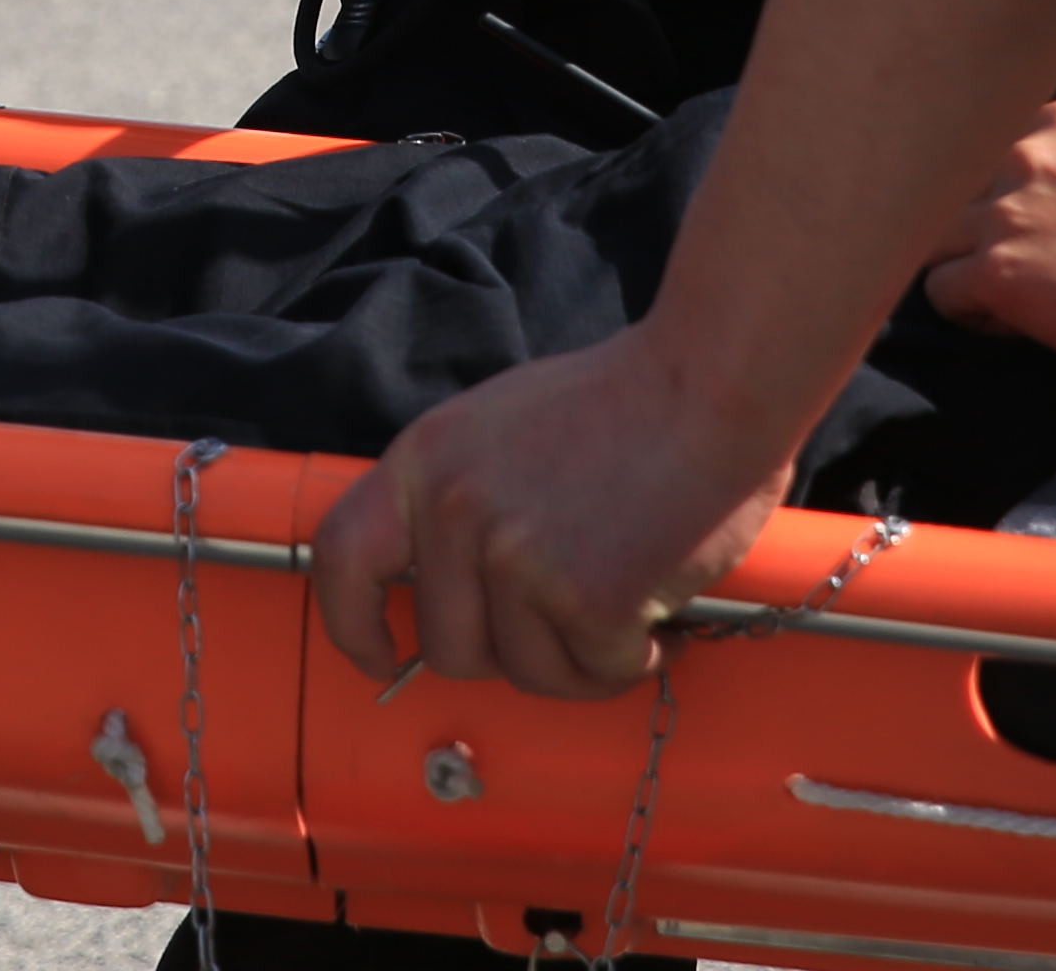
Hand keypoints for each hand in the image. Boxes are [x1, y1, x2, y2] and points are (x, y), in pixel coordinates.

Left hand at [304, 329, 791, 702]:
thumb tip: (442, 579)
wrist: (712, 382)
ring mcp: (514, 555)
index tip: (381, 659)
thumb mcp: (498, 426)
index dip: (351, 625)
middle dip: (511, 653)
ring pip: (528, 673)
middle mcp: (455, 509)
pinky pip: (595, 671)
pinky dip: (631, 658)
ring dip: (580, 659)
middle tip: (567, 618)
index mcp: (424, 460)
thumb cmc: (625, 402)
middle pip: (451, 647)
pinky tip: (656, 613)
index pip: (343, 558)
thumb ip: (457, 494)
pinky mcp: (582, 596)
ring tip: (625, 603)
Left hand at [918, 93, 1055, 375]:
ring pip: (939, 236)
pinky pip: (942, 291)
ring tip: (1004, 292)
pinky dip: (967, 311)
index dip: (1007, 187)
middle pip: (959, 187)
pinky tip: (1004, 320)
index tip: (1031, 218)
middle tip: (1010, 256)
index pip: (994, 145)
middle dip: (978, 223)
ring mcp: (1005, 214)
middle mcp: (1024, 157)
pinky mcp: (997, 272)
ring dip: (966, 264)